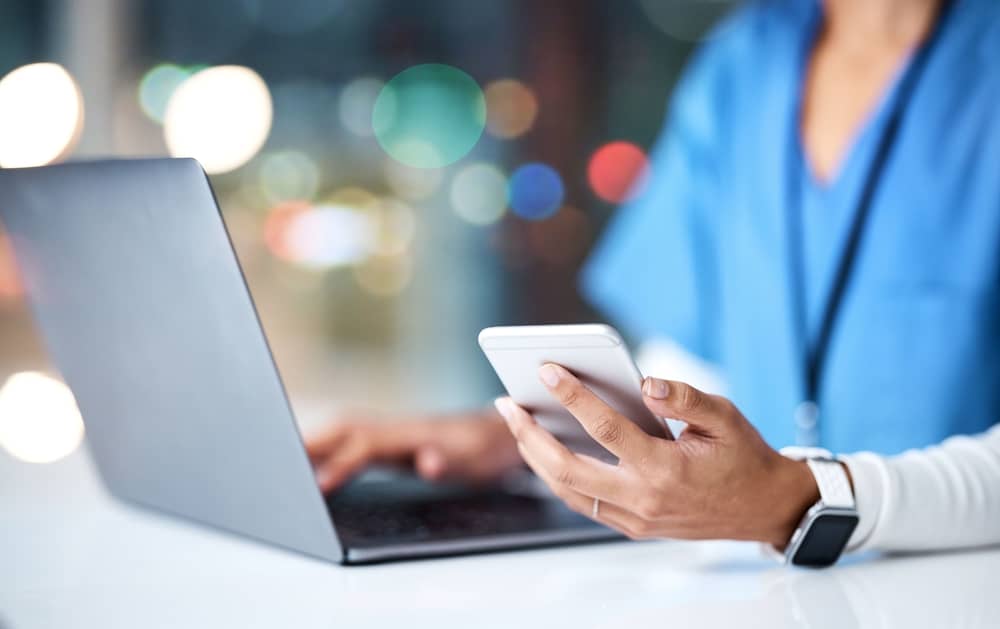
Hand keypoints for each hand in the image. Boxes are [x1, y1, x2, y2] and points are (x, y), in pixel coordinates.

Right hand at [305, 410, 522, 492]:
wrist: (501, 432)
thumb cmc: (486, 450)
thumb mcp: (473, 462)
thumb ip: (448, 461)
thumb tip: (427, 463)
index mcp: (412, 433)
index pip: (365, 446)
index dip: (340, 463)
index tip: (316, 482)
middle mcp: (397, 428)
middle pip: (345, 429)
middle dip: (311, 443)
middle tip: (276, 461)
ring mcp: (392, 431)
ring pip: (345, 430)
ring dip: (315, 441)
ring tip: (284, 460)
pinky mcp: (391, 439)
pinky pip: (351, 438)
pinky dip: (328, 446)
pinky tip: (315, 462)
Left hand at [494, 363, 820, 547]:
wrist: (763, 508)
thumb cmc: (743, 457)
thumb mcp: (725, 417)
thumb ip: (685, 398)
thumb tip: (645, 382)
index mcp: (666, 469)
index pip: (606, 429)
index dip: (573, 396)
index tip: (547, 370)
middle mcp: (644, 499)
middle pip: (568, 469)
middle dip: (531, 435)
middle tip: (508, 404)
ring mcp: (636, 518)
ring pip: (568, 491)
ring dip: (536, 458)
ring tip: (517, 424)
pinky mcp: (633, 526)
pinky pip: (584, 503)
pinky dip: (558, 477)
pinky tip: (545, 451)